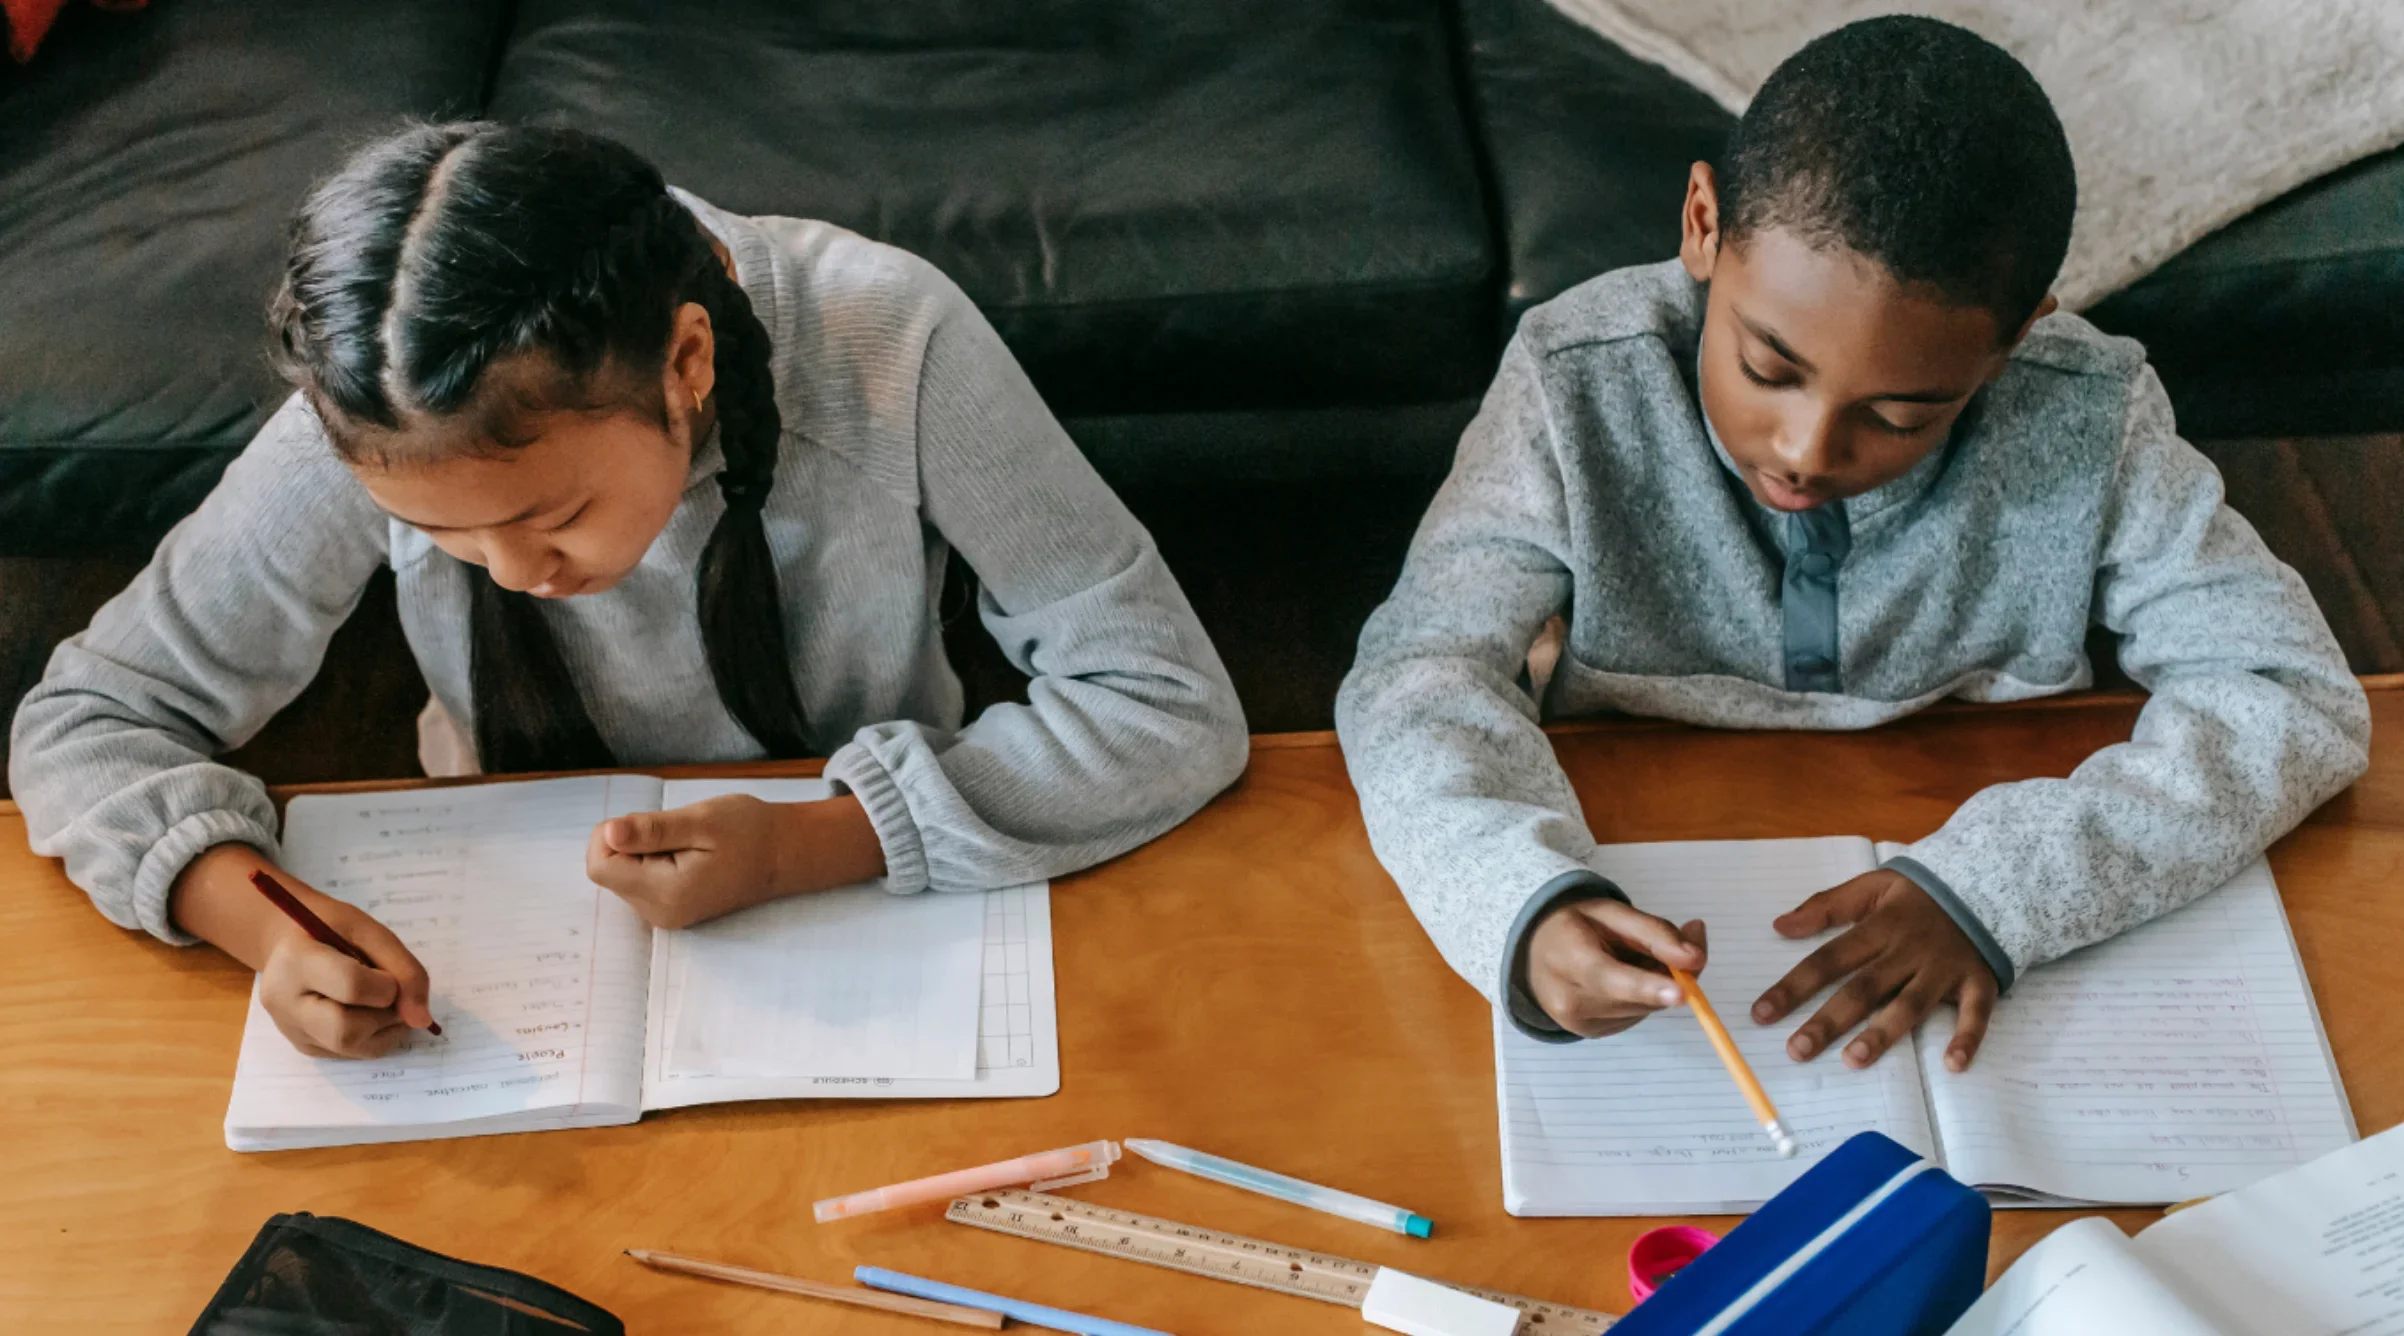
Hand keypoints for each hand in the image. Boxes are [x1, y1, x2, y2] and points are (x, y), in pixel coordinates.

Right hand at [169, 844, 433, 1060]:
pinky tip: (368, 1011)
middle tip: (389, 992)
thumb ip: (404, 969)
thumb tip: (422, 1020)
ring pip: (351, 1047)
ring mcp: (290, 1029)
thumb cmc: (332, 929)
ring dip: (384, 1027)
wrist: (292, 941)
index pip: (352, 987)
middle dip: (384, 1014)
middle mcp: (283, 1002)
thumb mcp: (370, 931)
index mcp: (295, 961)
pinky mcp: (303, 1046)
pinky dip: (375, 1036)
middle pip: (345, 1030)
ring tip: (380, 1000)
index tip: (389, 973)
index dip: (387, 984)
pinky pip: (351, 1054)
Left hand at [586, 794, 789, 928]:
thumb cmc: (750, 832)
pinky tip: (686, 855)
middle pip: (609, 871)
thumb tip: (608, 833)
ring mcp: (664, 915)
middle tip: (676, 833)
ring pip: (622, 875)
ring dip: (643, 851)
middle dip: (630, 843)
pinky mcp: (669, 910)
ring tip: (686, 844)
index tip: (648, 824)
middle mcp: (659, 913)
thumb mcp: (702, 821)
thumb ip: (652, 830)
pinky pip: (639, 881)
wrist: (785, 854)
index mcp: (666, 892)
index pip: (599, 865)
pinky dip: (653, 861)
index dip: (612, 835)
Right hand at [1526, 898, 1708, 1037]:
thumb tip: (1696, 959)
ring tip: (1628, 960)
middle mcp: (1569, 1000)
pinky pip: (1634, 1016)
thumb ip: (1655, 933)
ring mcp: (1578, 1023)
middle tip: (1676, 948)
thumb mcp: (1612, 912)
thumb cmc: (1575, 924)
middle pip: (1637, 996)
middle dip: (1666, 976)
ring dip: (1653, 986)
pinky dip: (1641, 998)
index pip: (1611, 977)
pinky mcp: (1589, 1033)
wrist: (1531, 950)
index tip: (1682, 993)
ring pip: (1642, 1009)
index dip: (1649, 986)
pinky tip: (1621, 979)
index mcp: (1568, 959)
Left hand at [1750, 869, 1998, 1070]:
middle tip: (1797, 1050)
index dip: (1794, 986)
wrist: (1987, 883)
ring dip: (1884, 1033)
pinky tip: (1953, 1065)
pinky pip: (1975, 1013)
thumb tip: (1780, 926)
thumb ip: (1826, 906)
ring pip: (1911, 1004)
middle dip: (1829, 1020)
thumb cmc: (1919, 893)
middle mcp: (1909, 950)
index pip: (1829, 959)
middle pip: (1863, 988)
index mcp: (1880, 926)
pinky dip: (1967, 1037)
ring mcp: (1945, 968)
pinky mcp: (1979, 982)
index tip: (1762, 1013)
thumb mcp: (1871, 885)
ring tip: (1854, 1060)